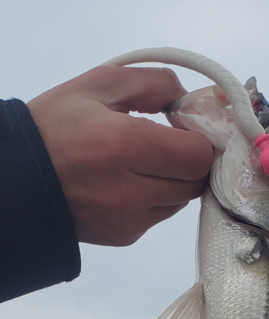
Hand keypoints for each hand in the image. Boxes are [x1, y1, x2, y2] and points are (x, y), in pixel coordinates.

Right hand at [27, 66, 213, 245]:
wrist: (13, 180)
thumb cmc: (52, 128)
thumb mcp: (95, 86)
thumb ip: (151, 83)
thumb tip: (189, 97)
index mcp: (124, 145)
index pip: (199, 154)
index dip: (198, 138)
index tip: (183, 127)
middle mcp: (130, 189)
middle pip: (197, 179)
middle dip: (190, 159)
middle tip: (170, 144)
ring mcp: (128, 219)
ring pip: (183, 198)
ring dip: (176, 179)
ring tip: (144, 162)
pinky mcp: (125, 236)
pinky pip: (162, 214)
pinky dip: (157, 198)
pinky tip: (129, 183)